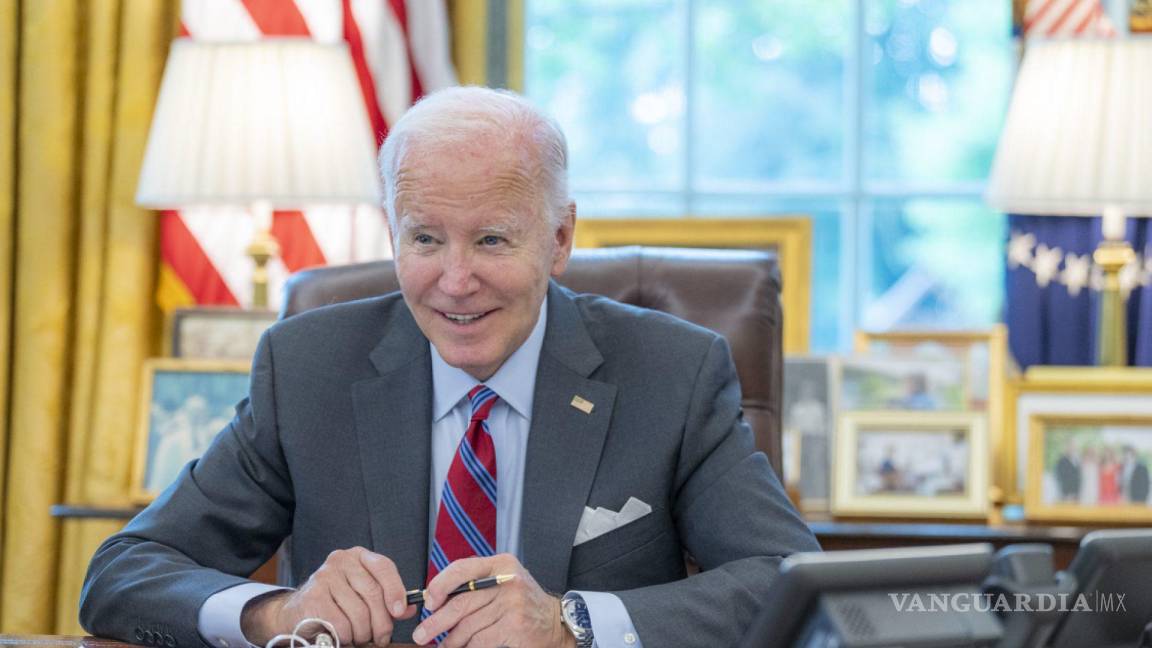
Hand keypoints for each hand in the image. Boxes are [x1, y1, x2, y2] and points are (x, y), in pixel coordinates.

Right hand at [241, 547, 416, 646]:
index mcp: (358, 556)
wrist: (296, 614)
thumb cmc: (336, 604)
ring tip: (359, 637)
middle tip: (381, 638)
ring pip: (359, 613)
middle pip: (373, 593)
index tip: (400, 612)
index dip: (396, 590)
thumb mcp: (363, 596)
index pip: (384, 567)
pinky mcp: (313, 597)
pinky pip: (342, 624)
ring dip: (363, 633)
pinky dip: (346, 636)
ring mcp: (324, 577)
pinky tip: (342, 636)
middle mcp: (340, 560)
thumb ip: (387, 599)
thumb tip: (409, 608)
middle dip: (381, 622)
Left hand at [411, 554, 573, 647]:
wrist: (555, 621)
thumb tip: (436, 600)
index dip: (439, 585)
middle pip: (461, 602)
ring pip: (468, 625)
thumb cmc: (521, 602)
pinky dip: (467, 647)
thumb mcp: (503, 581)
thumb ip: (475, 584)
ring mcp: (512, 604)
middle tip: (422, 634)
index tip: (428, 602)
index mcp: (500, 564)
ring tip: (443, 646)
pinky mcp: (514, 626)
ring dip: (451, 639)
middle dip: (437, 621)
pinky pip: (480, 640)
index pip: (462, 569)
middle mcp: (507, 580)